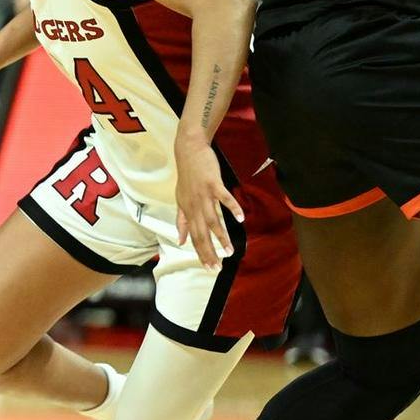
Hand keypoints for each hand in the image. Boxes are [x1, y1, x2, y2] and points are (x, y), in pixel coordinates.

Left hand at [174, 133, 242, 272]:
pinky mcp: (212, 183)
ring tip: (230, 251)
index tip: (209, 267)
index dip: (201, 253)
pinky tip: (240, 218)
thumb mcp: (180, 200)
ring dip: (222, 236)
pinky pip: (223, 198)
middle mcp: (193, 206)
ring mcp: (203, 195)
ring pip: (212, 220)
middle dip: (209, 252)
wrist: (189, 151)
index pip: (193, 237)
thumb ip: (180, 221)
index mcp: (187, 211)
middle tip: (218, 268)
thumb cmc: (187, 177)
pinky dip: (232, 208)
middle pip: (201, 233)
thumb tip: (179, 241)